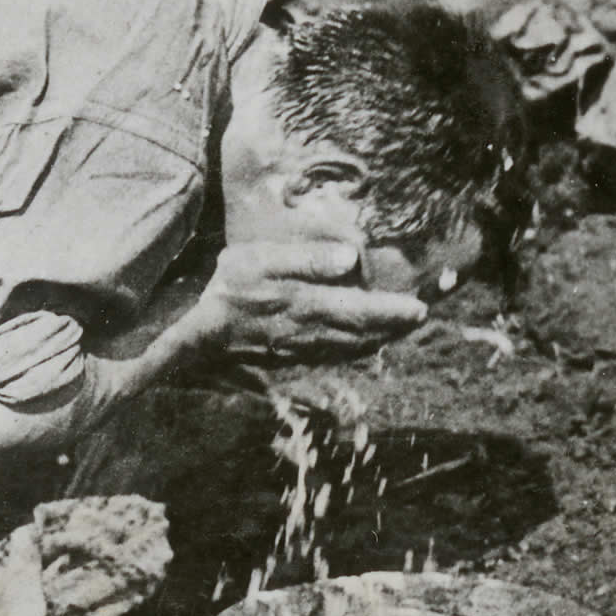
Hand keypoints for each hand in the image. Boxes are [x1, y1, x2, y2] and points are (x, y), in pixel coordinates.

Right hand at [183, 241, 427, 367]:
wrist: (195, 336)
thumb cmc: (225, 289)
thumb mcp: (258, 260)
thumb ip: (305, 259)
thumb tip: (350, 257)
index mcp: (306, 305)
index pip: (359, 309)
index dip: (392, 311)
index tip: (420, 308)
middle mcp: (309, 333)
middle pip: (362, 333)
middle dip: (393, 327)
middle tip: (420, 316)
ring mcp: (300, 350)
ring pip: (350, 347)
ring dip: (377, 339)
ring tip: (400, 327)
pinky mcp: (290, 359)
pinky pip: (332, 355)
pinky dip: (354, 348)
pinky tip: (362, 341)